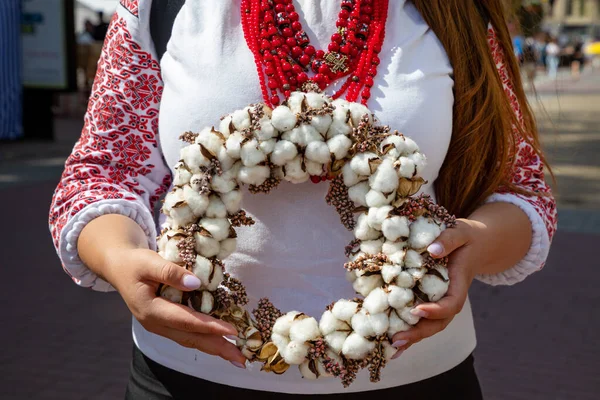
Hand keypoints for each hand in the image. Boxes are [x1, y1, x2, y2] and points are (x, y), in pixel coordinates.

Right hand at [104, 248, 246, 366]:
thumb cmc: (134, 263)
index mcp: (150, 310)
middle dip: (218, 348)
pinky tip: (221, 344)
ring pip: (190, 340)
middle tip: (242, 358)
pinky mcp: (165, 324)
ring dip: (215, 348)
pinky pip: (188, 335)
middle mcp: (155, 324)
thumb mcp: (149, 262)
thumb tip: (195, 283)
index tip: (232, 330)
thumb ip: (171, 272)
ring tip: (237, 356)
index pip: (186, 321)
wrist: (119, 268)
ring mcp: (159, 326)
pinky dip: (206, 340)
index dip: (210, 326)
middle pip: (191, 338)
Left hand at [391, 219, 483, 355]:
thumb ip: (449, 239)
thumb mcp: (461, 232)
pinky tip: (391, 342)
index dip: (436, 310)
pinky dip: (408, 331)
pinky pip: (421, 319)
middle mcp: (450, 297)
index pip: (451, 303)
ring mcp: (441, 301)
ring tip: (390, 348)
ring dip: (411, 337)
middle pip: (439, 322)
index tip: (417, 310)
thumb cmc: (467, 237)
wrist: (478, 245)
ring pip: (429, 325)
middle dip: (419, 333)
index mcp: (459, 283)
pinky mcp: (431, 300)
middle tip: (397, 340)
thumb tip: (433, 249)